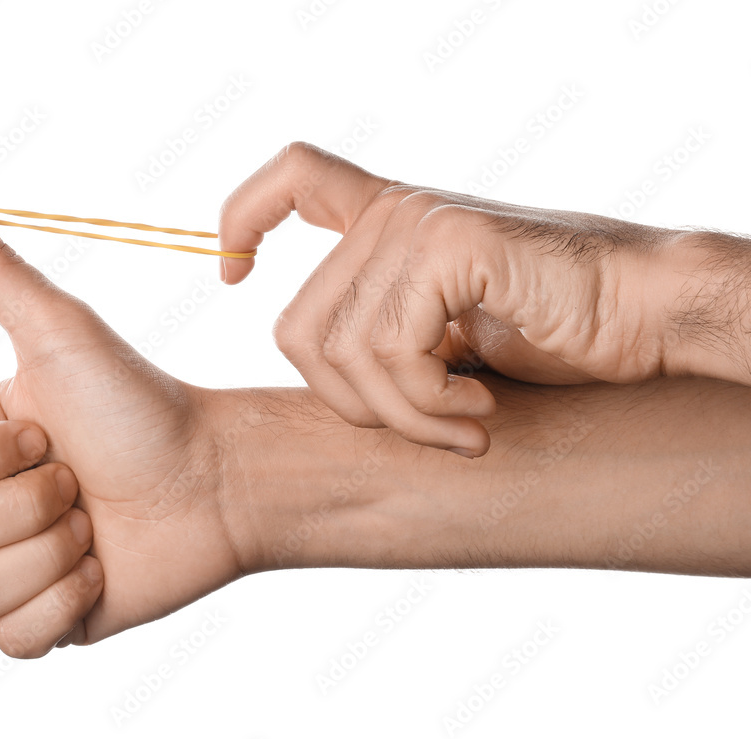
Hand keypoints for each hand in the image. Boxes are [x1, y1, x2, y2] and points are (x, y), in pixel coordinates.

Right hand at [0, 183, 243, 656]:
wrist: (215, 477)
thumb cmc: (144, 403)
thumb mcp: (61, 335)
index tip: (47, 433)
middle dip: (25, 505)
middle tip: (82, 480)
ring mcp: (13, 563)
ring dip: (49, 553)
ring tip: (98, 524)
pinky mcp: (48, 617)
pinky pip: (10, 640)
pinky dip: (62, 605)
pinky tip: (104, 567)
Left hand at [218, 142, 704, 455]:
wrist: (641, 315)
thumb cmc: (548, 330)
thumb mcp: (443, 333)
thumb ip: (381, 330)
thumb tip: (315, 366)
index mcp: (386, 220)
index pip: (293, 179)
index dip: (243, 219)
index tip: (231, 273)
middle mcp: (394, 213)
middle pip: (296, 327)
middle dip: (350, 406)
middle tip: (421, 426)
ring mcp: (418, 224)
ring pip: (342, 352)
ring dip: (402, 415)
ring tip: (460, 424)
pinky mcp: (450, 245)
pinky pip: (390, 351)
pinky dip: (428, 406)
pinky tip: (478, 413)